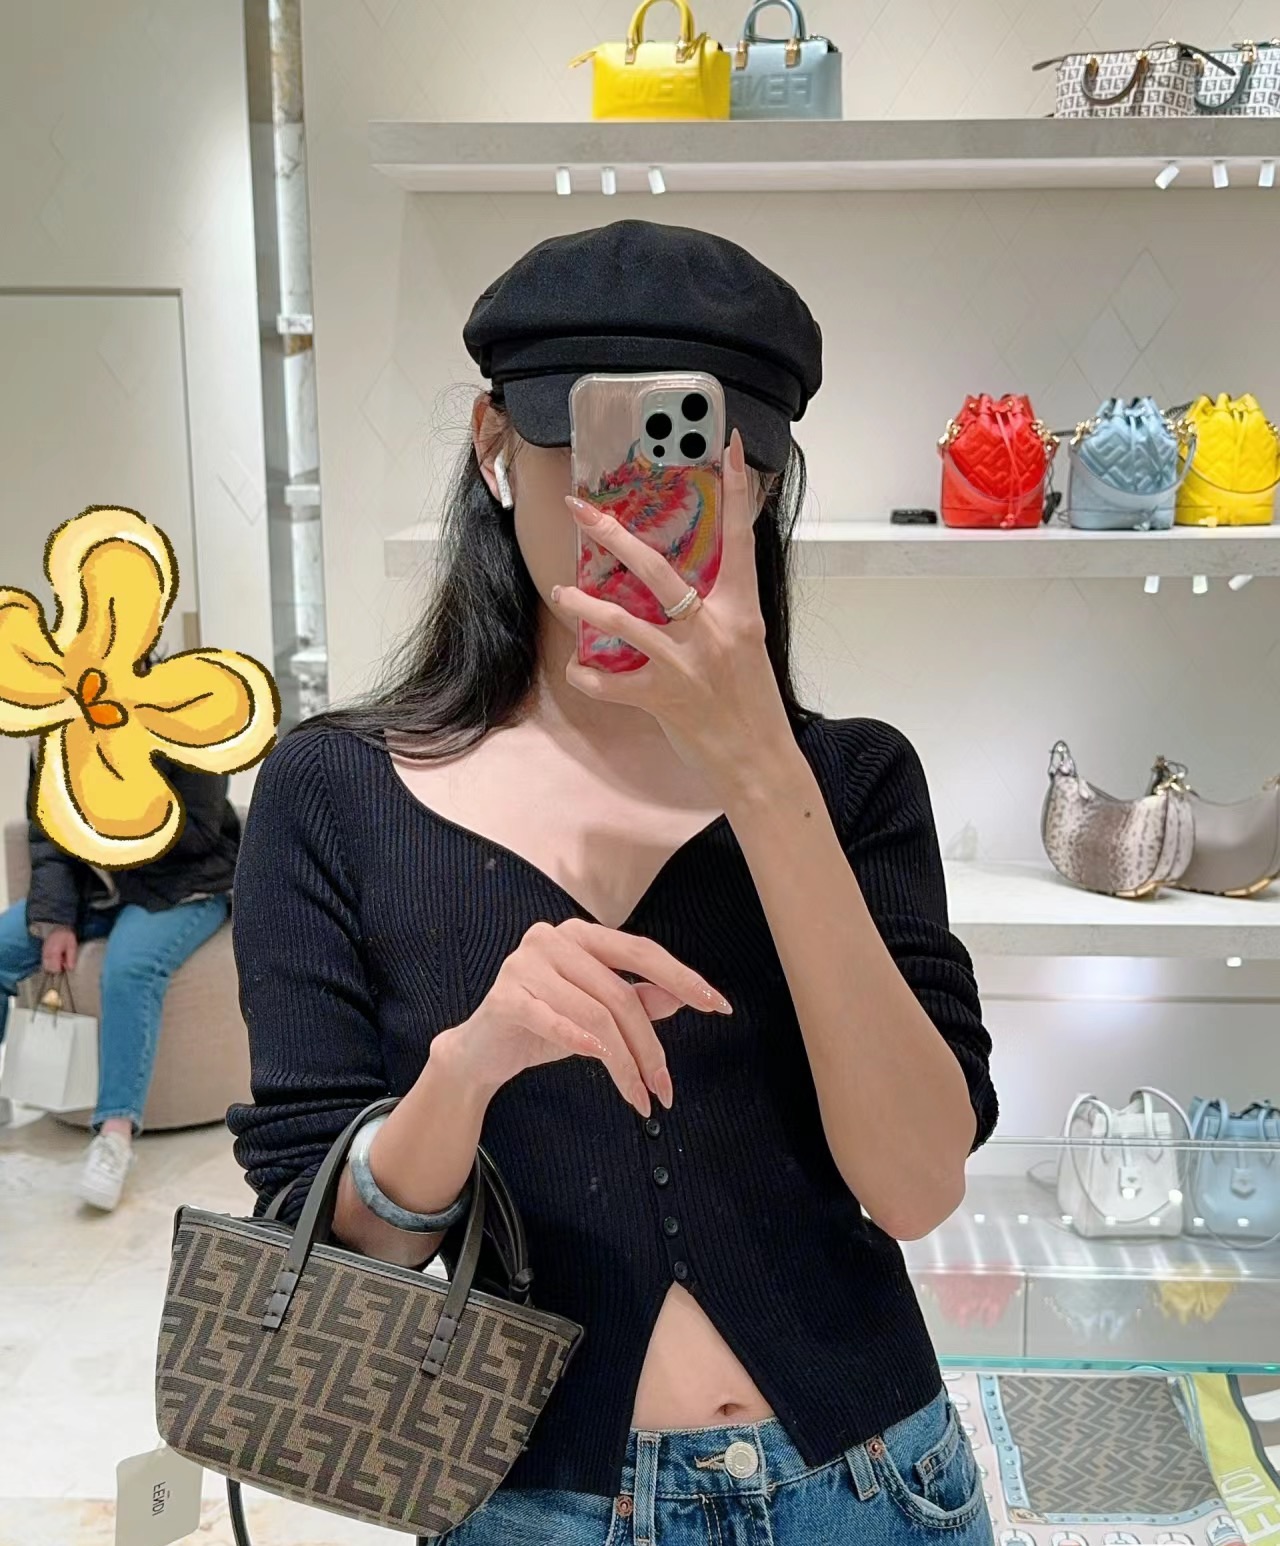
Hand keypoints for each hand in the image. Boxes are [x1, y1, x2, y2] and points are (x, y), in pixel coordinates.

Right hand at [41, 927, 76, 975]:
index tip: (66, 964)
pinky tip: (56, 957)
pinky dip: (50, 962)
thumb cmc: (66, 936)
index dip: (62, 969)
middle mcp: (46, 955)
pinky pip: (44, 962)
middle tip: (64, 961)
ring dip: (53, 966)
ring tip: (60, 959)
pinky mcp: (42, 952)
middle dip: (57, 968)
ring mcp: (43, 953)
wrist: (58, 927)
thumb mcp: (72, 946)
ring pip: (46, 966)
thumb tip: (70, 969)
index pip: (55, 969)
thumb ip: (71, 957)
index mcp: (54, 953)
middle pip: (49, 969)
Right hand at [446, 919, 731, 1116]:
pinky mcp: (505, 997)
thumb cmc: (545, 1024)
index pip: (641, 951)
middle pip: (619, 992)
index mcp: (581, 934)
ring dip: (624, 1063)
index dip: (682, 977)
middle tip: (665, 1087)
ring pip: (594, 1014)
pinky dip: (579, 1041)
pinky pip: (552, 1019)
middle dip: (649, 1044)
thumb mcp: (598, 1013)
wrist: (483, 1051)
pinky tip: (604, 1061)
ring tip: (640, 1098)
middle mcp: (552, 938)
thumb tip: (683, 996)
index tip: (718, 1006)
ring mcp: (524, 964)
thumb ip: (637, 1000)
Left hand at [551, 429, 793, 794]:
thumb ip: (719, 610)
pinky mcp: (663, 698)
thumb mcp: (747, 643)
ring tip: (563, 592)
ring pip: (623, 623)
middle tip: (582, 510)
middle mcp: (714, 631)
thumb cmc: (751, 701)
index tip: (729, 446)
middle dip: (614, 535)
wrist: (759, 760)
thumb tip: (680, 584)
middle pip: (657, 570)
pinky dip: (590, 676)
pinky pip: (610, 682)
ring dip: (585, 605)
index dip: (736, 490)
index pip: (740, 540)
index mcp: (741, 611)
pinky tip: (581, 669)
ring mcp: (686, 665)